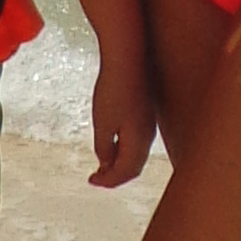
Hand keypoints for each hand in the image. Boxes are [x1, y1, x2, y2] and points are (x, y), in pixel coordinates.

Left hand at [88, 55, 156, 190]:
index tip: (91, 181)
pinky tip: (112, 143)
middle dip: (115, 175)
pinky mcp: (145, 113)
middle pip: (134, 166)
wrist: (127, 59)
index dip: (109, 181)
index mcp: (139, 141)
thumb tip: (106, 162)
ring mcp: (149, 124)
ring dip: (119, 163)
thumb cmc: (113, 91)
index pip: (126, 172)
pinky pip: (137, 141)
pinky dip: (124, 149)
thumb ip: (104, 147)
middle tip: (96, 177)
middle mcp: (148, 136)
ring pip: (136, 154)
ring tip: (101, 164)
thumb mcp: (103, 123)